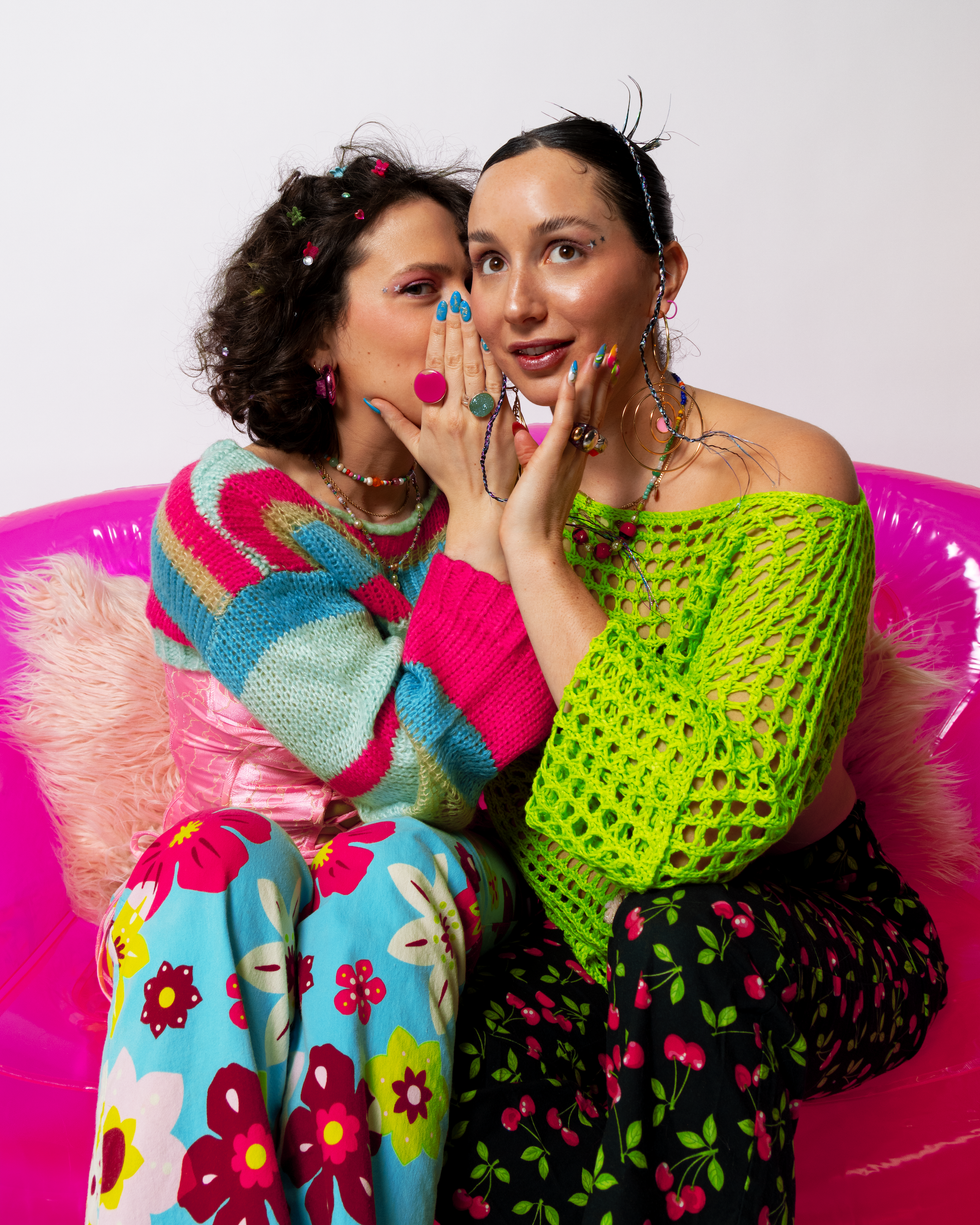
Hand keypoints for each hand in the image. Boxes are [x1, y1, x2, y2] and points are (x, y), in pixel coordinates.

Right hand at [368, 294, 515, 516]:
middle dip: (454, 327)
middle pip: (453, 361)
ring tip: (470, 310)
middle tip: (455, 298)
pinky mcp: (501, 423)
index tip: (440, 314)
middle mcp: (454, 416)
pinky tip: (488, 341)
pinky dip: (492, 362)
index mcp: (432, 419)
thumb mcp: (417, 451)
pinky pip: (496, 385)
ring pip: (474, 368)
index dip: (436, 338)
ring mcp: (478, 418)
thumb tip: (374, 400)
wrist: (483, 503)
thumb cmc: (450, 477)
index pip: (433, 369)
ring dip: (472, 336)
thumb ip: (396, 422)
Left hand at [501, 346, 618, 560]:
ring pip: (584, 412)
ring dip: (590, 381)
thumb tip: (520, 432)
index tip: (598, 367)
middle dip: (600, 380)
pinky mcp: (551, 460)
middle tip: (608, 351)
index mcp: (571, 459)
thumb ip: (529, 452)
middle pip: (592, 409)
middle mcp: (574, 455)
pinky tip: (572, 378)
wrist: (531, 546)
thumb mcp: (531, 478)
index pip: (586, 418)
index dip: (593, 392)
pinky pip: (564, 425)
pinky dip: (569, 400)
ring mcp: (566, 457)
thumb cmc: (528, 519)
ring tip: (598, 355)